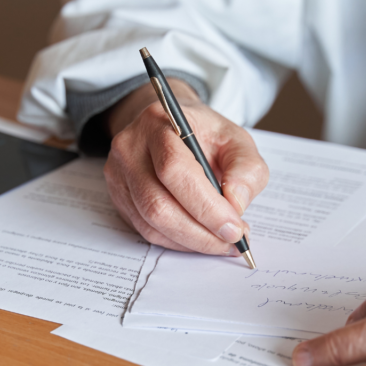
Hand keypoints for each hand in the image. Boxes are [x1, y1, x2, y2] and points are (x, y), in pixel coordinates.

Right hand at [104, 79, 267, 253]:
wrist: (170, 129)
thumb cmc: (204, 134)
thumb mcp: (236, 140)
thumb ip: (246, 169)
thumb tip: (236, 205)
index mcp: (159, 124)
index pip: (174, 170)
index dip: (205, 206)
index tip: (234, 228)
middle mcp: (130, 148)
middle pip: (157, 204)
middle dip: (200, 232)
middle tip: (232, 241)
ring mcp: (119, 175)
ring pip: (151, 223)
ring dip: (191, 241)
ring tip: (221, 241)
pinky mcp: (119, 197)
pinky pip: (147, 230)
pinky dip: (178, 241)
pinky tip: (200, 237)